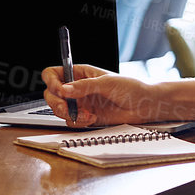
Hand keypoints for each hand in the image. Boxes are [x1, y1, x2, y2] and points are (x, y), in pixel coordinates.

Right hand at [39, 64, 153, 127]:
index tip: (60, 90)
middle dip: (56, 102)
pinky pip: (71, 121)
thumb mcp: (107, 83)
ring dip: (69, 114)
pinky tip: (92, 118)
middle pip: (51, 94)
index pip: (53, 74)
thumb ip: (84, 86)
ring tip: (86, 114)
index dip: (52, 81)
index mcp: (80, 73)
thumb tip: (64, 89)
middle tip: (67, 107)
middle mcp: (77, 88)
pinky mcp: (85, 116)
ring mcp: (80, 102)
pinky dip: (78, 122)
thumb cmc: (131, 88)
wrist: (143, 106)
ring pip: (58, 109)